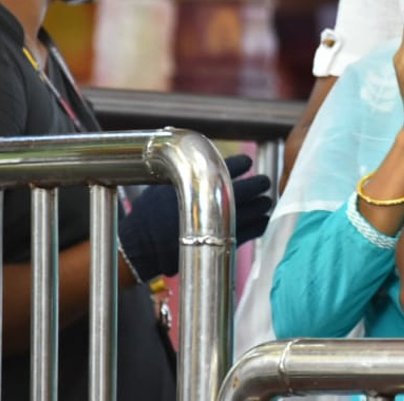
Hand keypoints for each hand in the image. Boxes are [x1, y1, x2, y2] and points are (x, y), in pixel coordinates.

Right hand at [118, 154, 271, 280]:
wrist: (139, 247)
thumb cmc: (148, 213)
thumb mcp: (162, 183)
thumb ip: (186, 170)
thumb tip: (203, 156)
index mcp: (196, 184)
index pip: (231, 166)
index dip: (242, 163)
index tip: (246, 162)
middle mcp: (210, 203)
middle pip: (248, 188)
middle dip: (258, 183)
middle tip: (263, 181)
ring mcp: (218, 225)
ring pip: (254, 210)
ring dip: (262, 203)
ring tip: (265, 199)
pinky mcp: (220, 244)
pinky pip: (251, 232)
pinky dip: (260, 223)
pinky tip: (262, 218)